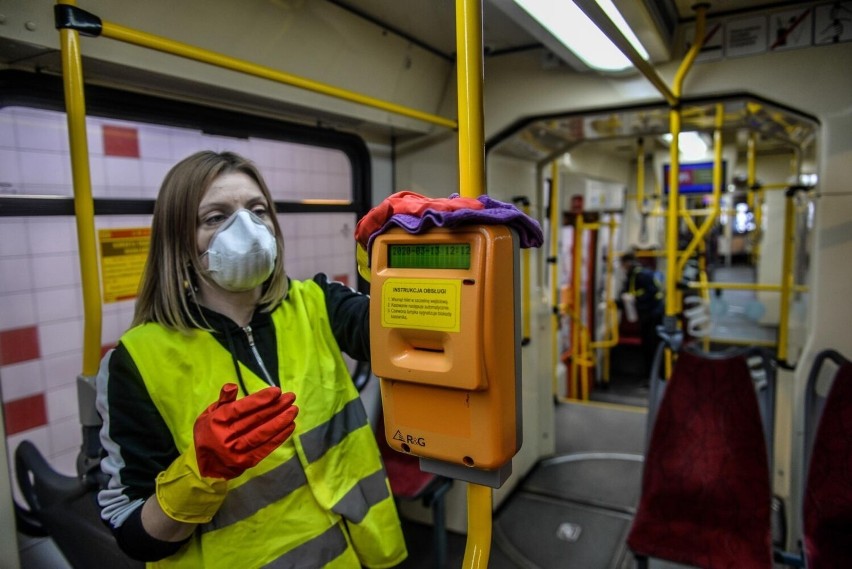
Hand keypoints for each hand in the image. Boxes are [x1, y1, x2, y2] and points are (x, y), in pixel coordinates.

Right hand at [155, 384, 297, 523]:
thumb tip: (232, 386)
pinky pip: (266, 447)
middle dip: (276, 407)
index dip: (260, 399)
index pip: (241, 409)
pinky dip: (279, 437)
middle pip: (255, 420)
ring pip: (263, 433)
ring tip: (293, 410)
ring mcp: (237, 452)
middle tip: (290, 397)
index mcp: (216, 422)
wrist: (206, 467)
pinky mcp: (247, 462)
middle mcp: (226, 437)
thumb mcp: (209, 414)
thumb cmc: (209, 434)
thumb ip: (223, 400)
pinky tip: (290, 426)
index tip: (277, 391)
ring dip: (281, 421)